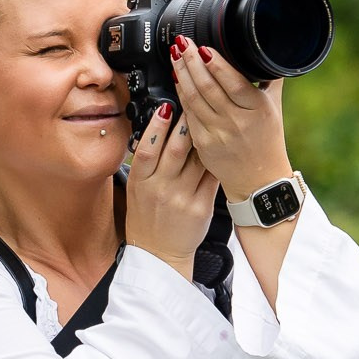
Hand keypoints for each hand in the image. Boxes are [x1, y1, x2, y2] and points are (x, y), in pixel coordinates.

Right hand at [122, 97, 216, 275]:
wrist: (159, 254)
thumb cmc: (147, 217)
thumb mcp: (137, 189)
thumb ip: (147, 162)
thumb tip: (160, 126)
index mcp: (140, 182)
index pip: (148, 149)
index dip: (157, 126)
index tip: (166, 106)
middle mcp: (160, 189)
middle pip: (175, 150)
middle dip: (186, 124)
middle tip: (195, 104)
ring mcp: (182, 198)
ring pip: (197, 160)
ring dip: (205, 138)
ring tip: (211, 119)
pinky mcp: (201, 207)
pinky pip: (211, 177)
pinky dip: (216, 160)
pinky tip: (221, 146)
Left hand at [168, 39, 291, 201]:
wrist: (259, 181)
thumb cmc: (268, 142)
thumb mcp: (274, 108)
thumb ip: (269, 79)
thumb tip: (265, 53)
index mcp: (256, 109)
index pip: (233, 82)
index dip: (216, 64)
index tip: (203, 47)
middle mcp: (236, 122)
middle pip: (208, 87)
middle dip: (191, 62)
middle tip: (182, 44)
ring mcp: (217, 134)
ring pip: (194, 99)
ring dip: (182, 75)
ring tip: (175, 56)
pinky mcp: (203, 144)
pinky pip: (188, 115)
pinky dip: (180, 96)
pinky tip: (176, 81)